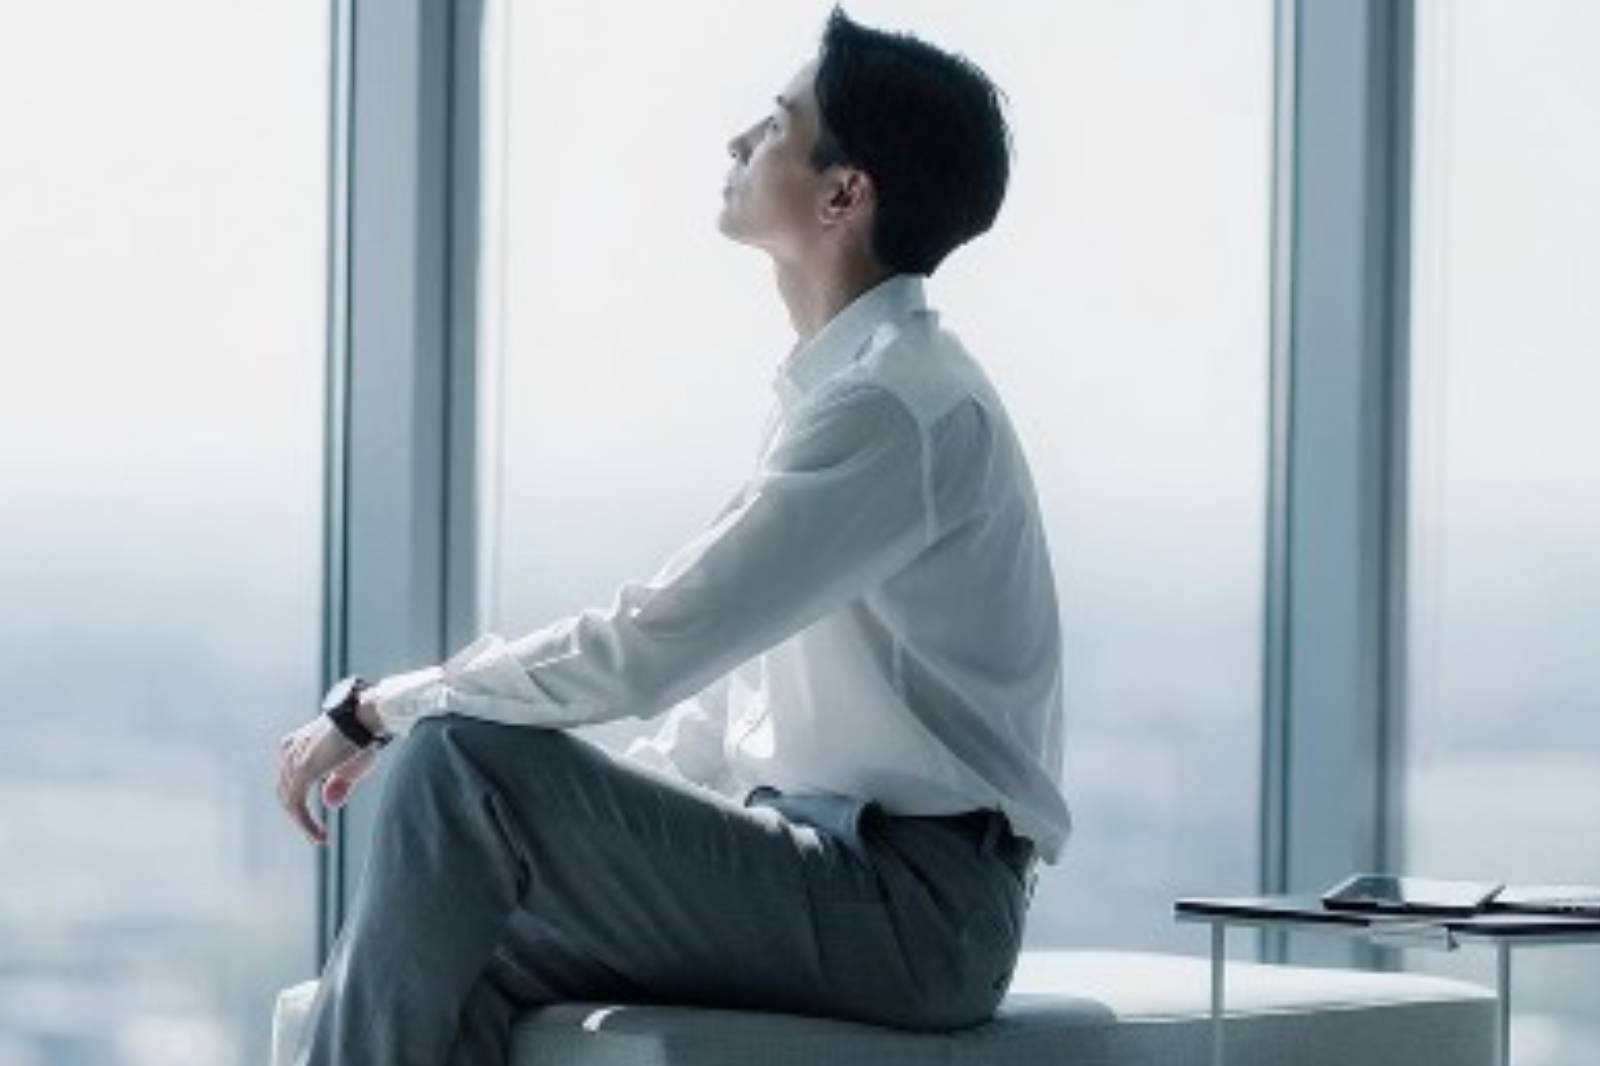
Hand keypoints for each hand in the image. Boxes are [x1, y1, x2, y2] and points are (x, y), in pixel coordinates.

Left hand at [276, 711, 381, 844]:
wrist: (365, 717)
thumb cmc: (363, 735)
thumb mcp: (350, 765)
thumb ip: (338, 784)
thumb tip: (329, 803)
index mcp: (297, 743)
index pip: (289, 778)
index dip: (298, 799)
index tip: (312, 814)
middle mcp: (290, 750)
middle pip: (285, 790)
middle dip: (299, 813)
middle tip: (316, 831)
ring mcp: (293, 760)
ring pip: (289, 800)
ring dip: (303, 822)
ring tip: (319, 837)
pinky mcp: (301, 772)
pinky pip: (296, 805)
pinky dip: (305, 823)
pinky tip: (319, 835)